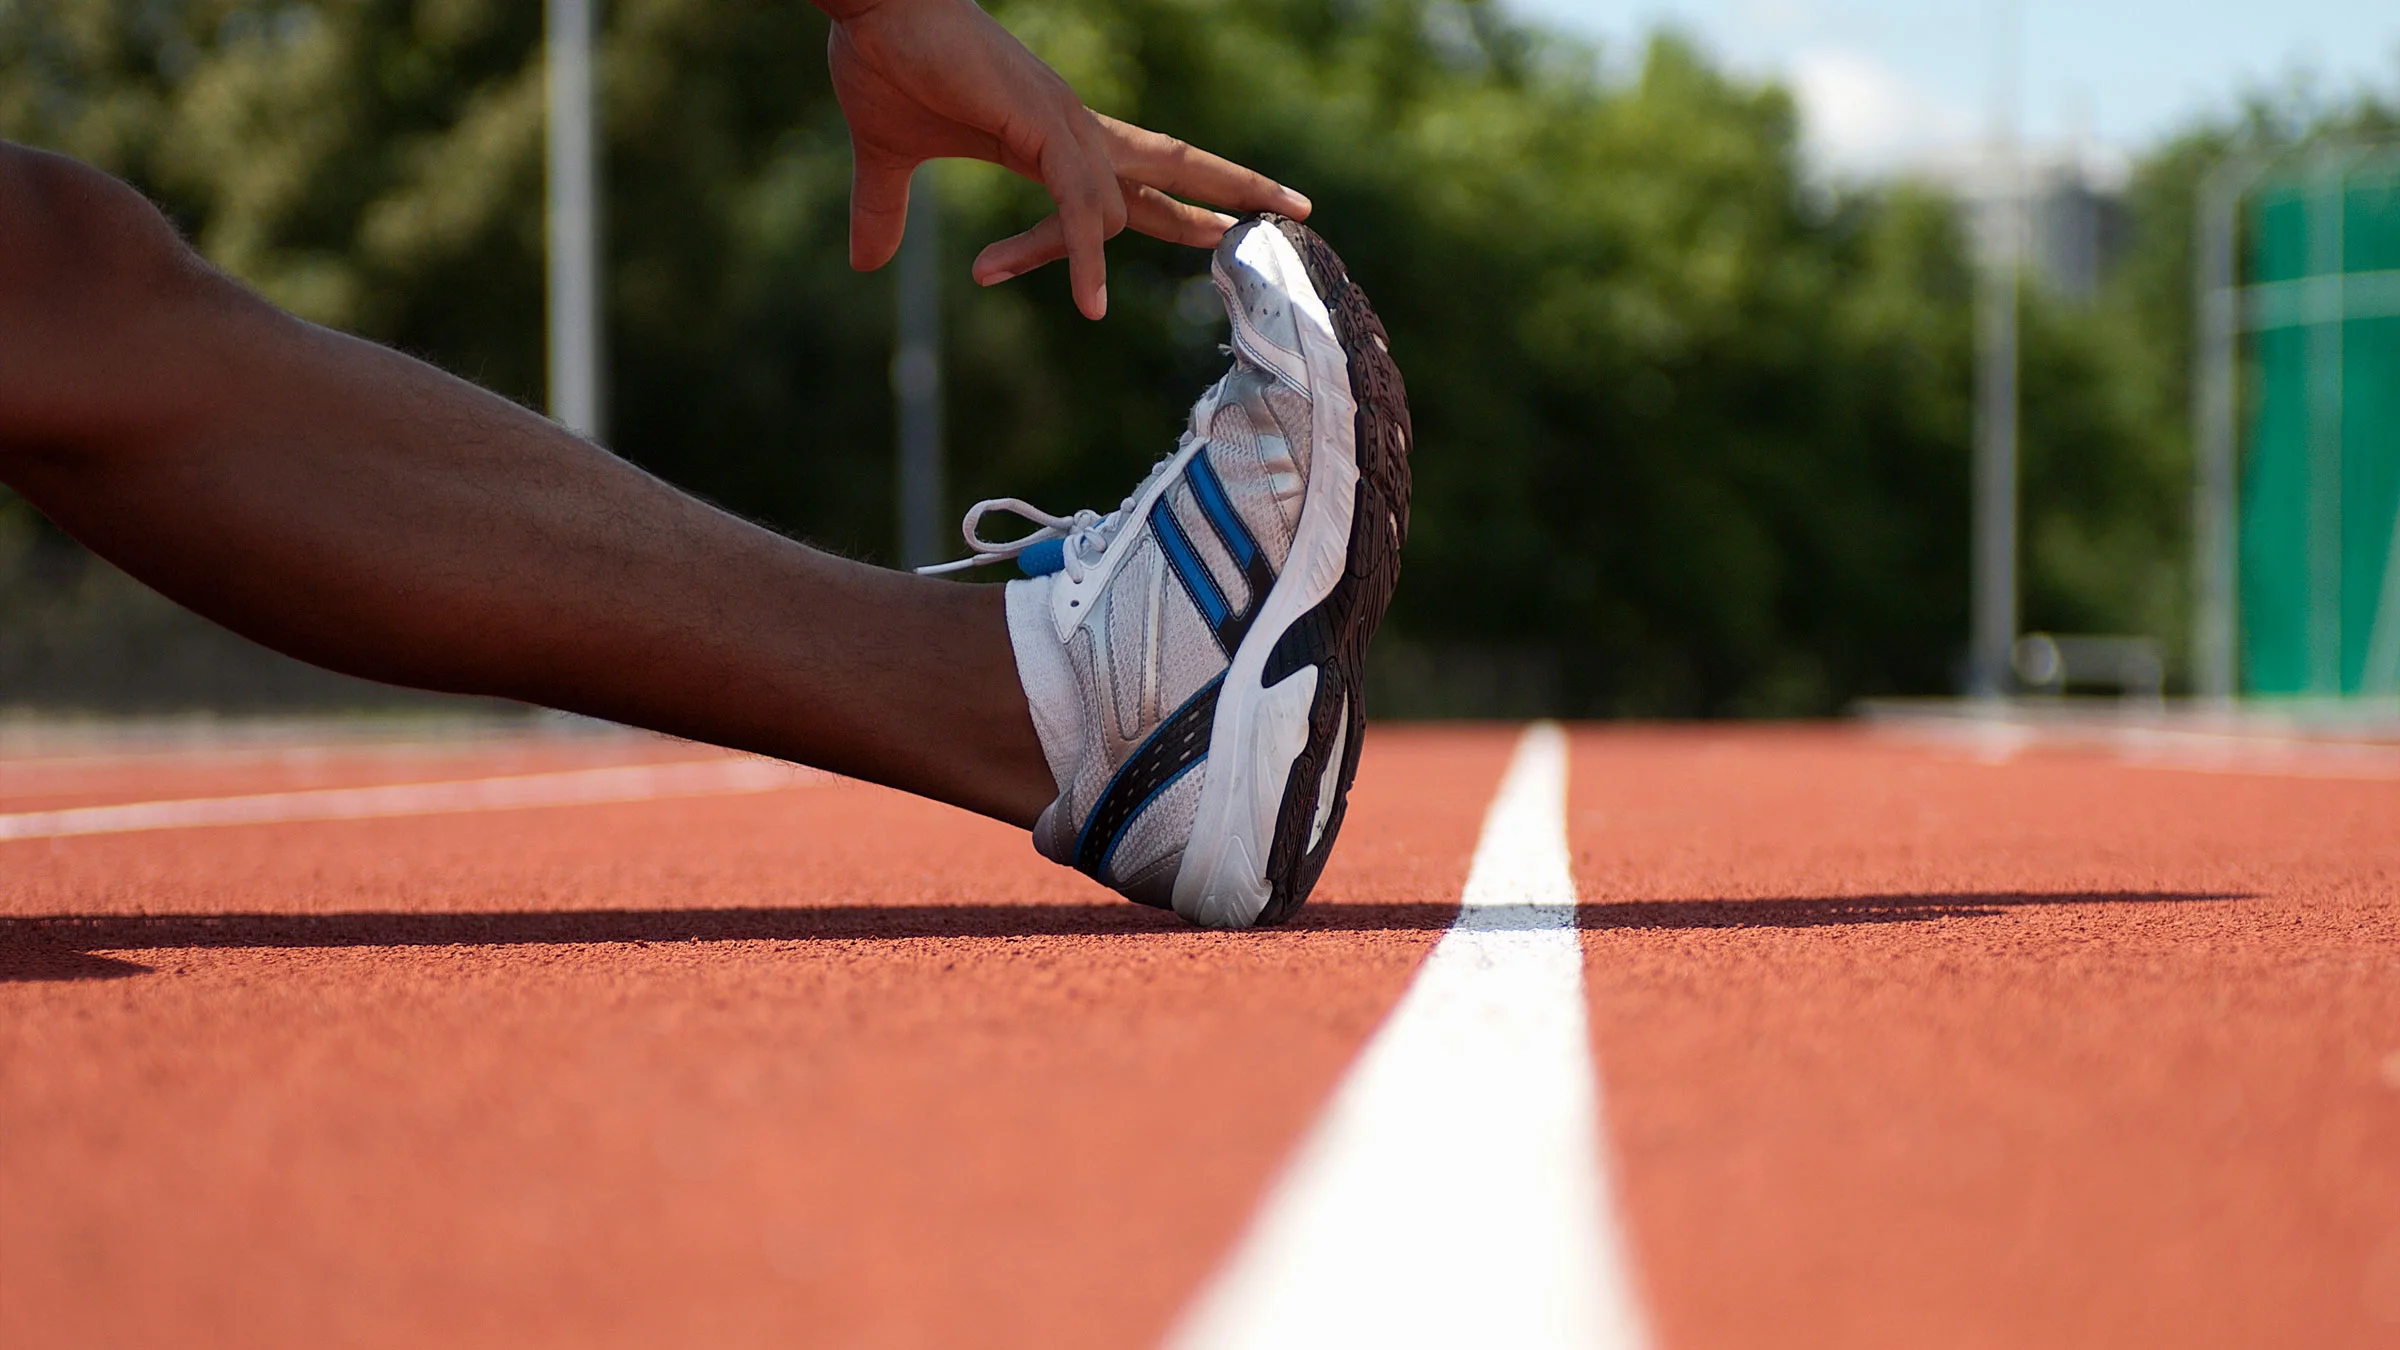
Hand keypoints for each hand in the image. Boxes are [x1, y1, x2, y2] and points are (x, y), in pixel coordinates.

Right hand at [819, 0, 1310, 317]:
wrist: (872, 14)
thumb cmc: (886, 66)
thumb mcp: (892, 159)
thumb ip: (886, 212)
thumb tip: (864, 263)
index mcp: (1058, 135)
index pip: (1143, 172)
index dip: (1187, 201)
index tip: (1228, 225)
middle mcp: (1077, 130)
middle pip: (1178, 163)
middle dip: (1238, 191)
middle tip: (1303, 214)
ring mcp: (1066, 128)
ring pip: (1112, 215)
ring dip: (1086, 268)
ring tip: (1091, 312)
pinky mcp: (1044, 133)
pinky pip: (1083, 210)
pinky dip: (1090, 258)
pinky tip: (1093, 305)